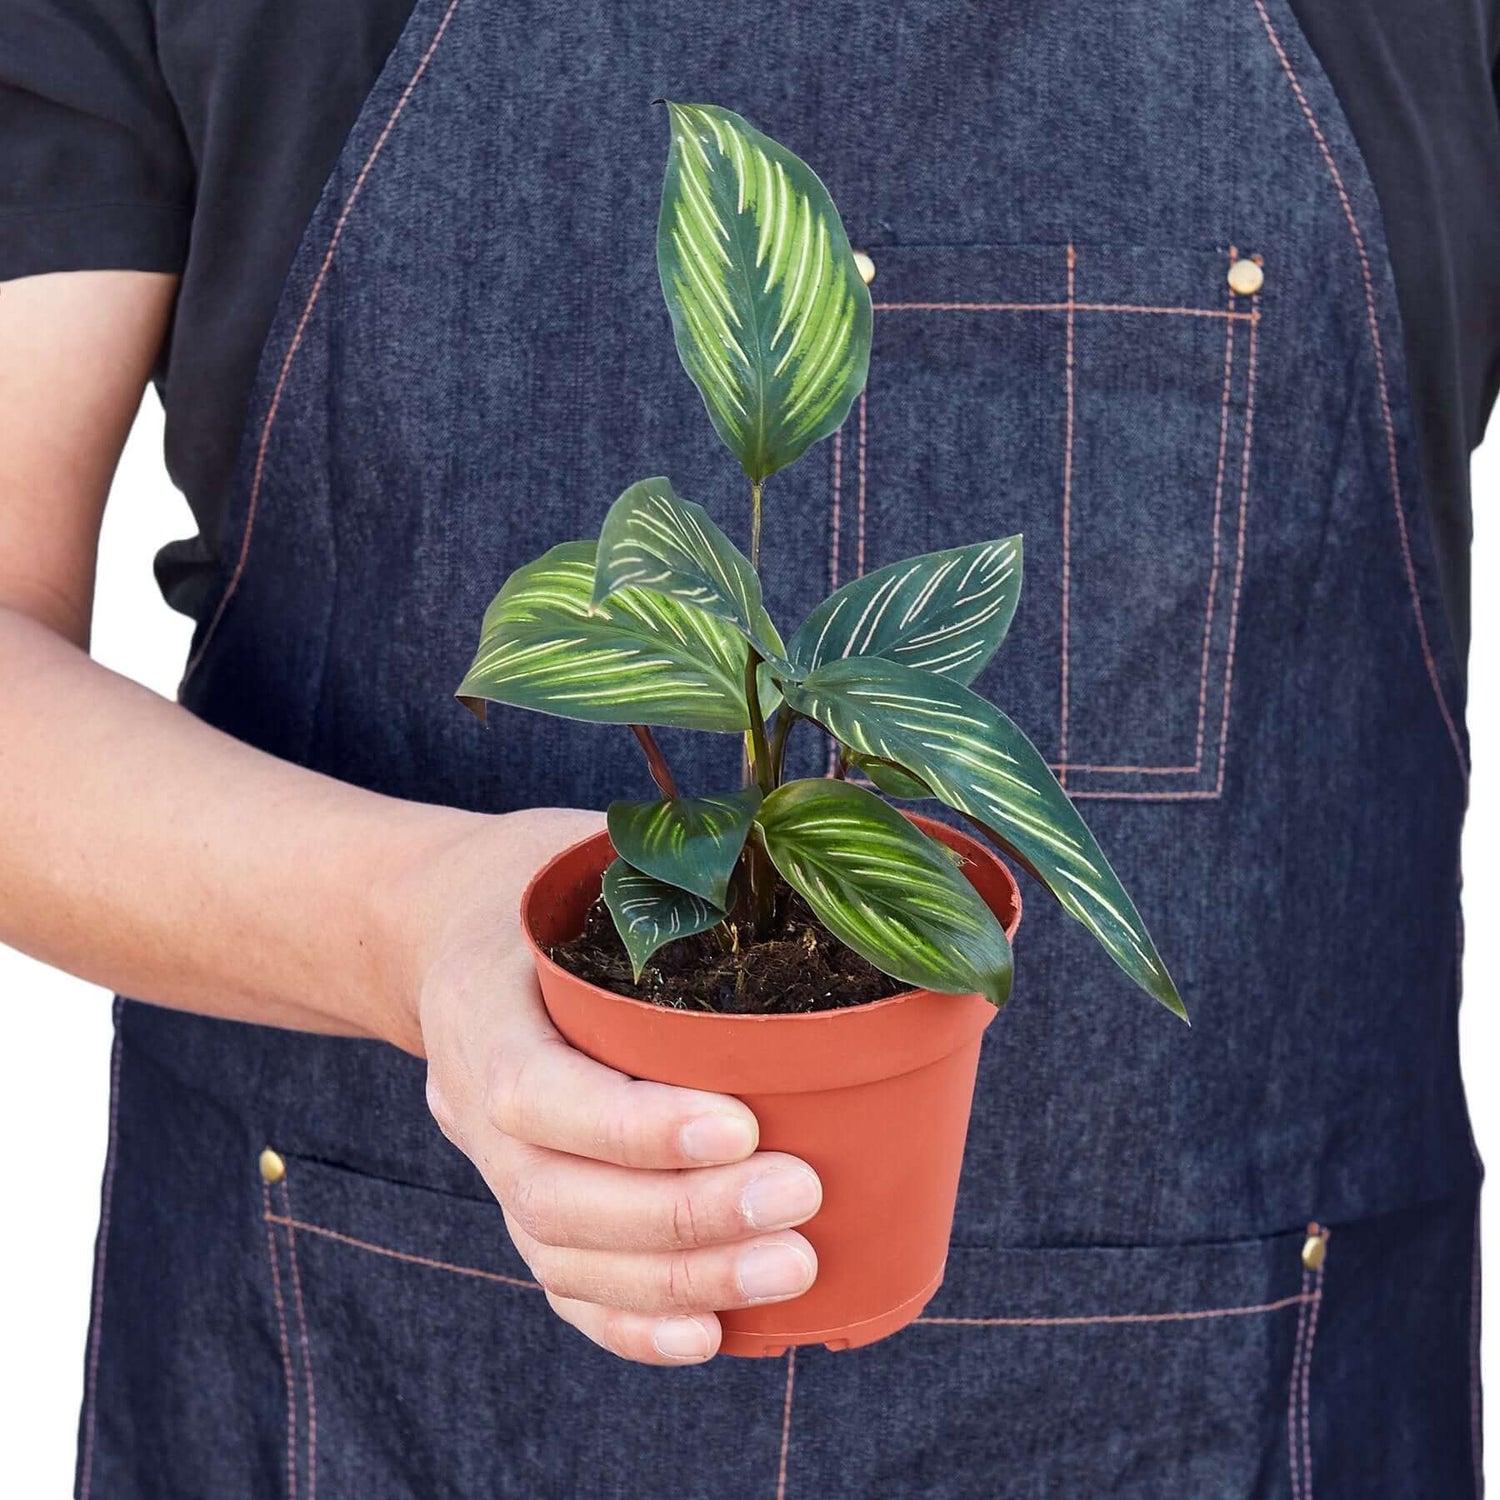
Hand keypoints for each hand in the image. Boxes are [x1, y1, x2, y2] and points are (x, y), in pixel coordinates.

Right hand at [404, 807, 821, 1364]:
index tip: (741, 1126)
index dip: (634, 1127)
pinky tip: (711, 1334)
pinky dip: (633, 1323)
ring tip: (790, 1267)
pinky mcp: (519, 1197)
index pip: (536, 1091)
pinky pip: (564, 1283)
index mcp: (478, 1006)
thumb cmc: (533, 878)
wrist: (437, 927)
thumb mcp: (580, 844)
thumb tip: (803, 880)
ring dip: (680, 1279)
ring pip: (564, 1254)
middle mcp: (467, 1100)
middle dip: (684, 1215)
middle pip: (556, 1194)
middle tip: (800, 1198)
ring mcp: (489, 1162)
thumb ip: (665, 871)